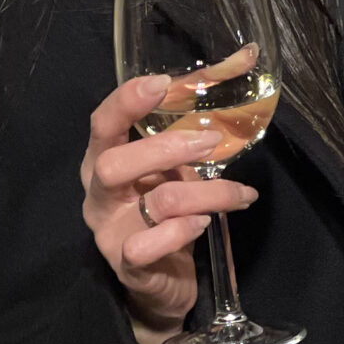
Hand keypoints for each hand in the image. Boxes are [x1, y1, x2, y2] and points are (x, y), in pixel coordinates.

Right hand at [80, 74, 257, 343]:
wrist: (162, 282)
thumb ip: (196, 127)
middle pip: (113, 163)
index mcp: (104, 159)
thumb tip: (244, 62)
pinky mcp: (127, 265)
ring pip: (154, 203)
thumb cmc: (167, 212)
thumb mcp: (176, 168)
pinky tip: (202, 225)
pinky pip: (145, 248)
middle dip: (166, 149)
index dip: (126, 101)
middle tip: (212, 143)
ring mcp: (109, 231)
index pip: (102, 123)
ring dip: (206, 193)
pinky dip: (179, 233)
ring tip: (239, 195)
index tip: (161, 84)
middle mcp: (99, 194)